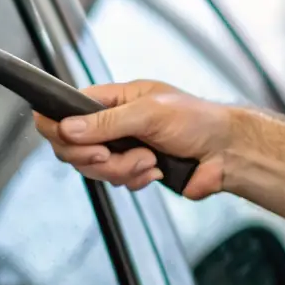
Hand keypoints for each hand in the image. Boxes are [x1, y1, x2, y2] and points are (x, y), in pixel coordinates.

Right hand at [34, 80, 233, 199]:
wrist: (227, 153)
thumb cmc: (197, 121)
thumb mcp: (149, 113)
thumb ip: (106, 122)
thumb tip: (68, 127)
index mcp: (112, 100)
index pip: (66, 110)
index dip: (58, 126)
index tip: (66, 139)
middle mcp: (112, 125)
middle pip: (74, 147)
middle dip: (96, 156)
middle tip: (113, 153)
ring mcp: (121, 149)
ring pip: (95, 170)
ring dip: (122, 169)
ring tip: (149, 160)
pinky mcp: (134, 172)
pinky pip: (116, 184)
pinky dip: (135, 180)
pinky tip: (156, 171)